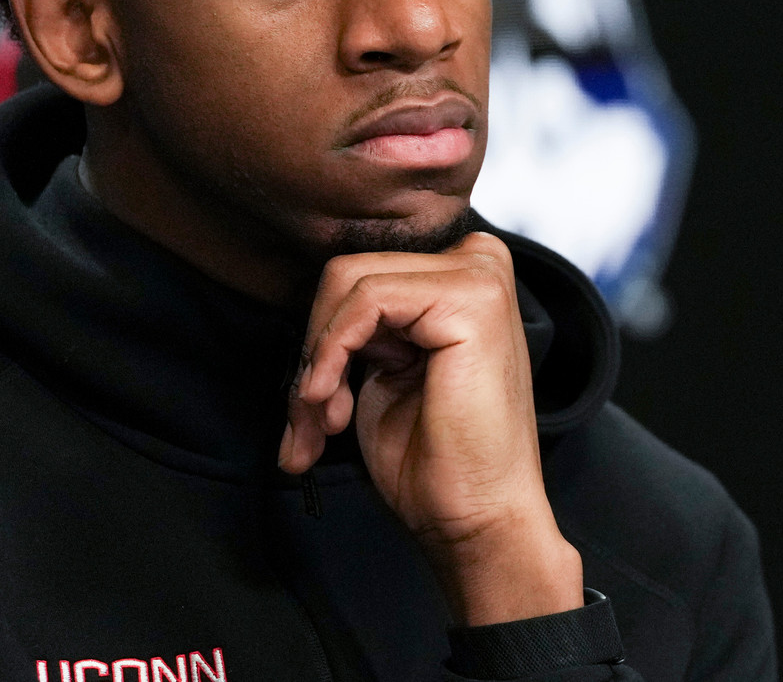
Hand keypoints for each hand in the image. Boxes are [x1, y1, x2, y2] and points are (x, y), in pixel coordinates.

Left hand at [280, 232, 584, 625]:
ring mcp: (480, 277)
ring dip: (317, 362)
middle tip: (309, 421)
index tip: (314, 404)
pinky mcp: (470, 299)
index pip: (360, 274)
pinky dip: (331, 354)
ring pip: (349, 282)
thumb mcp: (384, 372)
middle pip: (349, 272)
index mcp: (461, 278)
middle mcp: (478, 263)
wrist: (478, 520)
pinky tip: (333, 408)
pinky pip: (365, 301)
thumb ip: (359, 328)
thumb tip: (303, 311)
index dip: (323, 338)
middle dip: (313, 351)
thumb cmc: (436, 460)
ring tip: (323, 423)